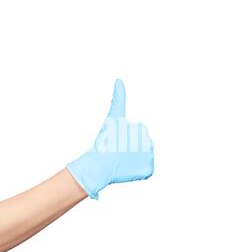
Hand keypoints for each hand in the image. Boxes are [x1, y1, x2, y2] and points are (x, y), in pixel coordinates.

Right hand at [67, 79, 153, 198]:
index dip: (121, 139)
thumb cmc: (104, 141)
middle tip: (117, 152)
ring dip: (133, 160)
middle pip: (140, 146)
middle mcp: (149, 141)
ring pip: (142, 157)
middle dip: (129, 148)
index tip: (115, 142)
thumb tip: (119, 80)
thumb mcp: (112, 116)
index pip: (133, 133)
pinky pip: (144, 170)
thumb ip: (118, 98)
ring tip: (121, 161)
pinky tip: (127, 168)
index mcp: (141, 128)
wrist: (100, 164)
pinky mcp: (148, 170)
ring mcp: (150, 157)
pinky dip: (136, 171)